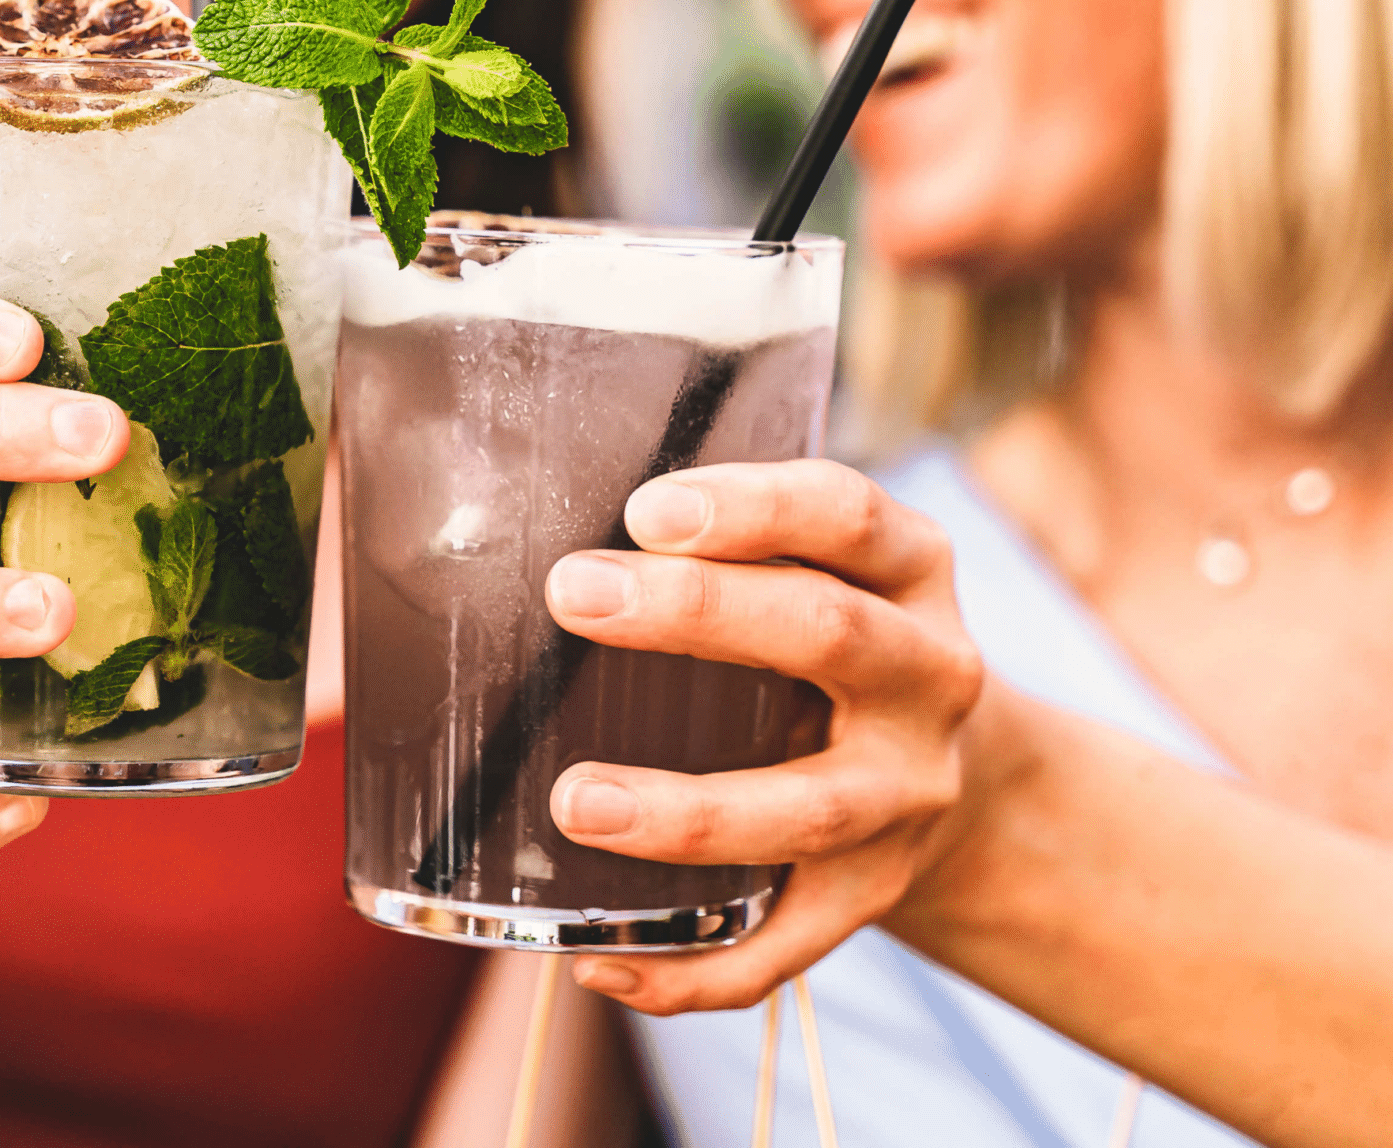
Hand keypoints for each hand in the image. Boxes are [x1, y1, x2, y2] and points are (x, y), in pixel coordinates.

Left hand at [543, 459, 983, 1013]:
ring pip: (806, 810)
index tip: (645, 508)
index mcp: (909, 572)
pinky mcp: (873, 896)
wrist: (959, 772)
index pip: (848, 515)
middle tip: (572, 595)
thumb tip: (515, 526)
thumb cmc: (825, 641)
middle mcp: (929, 678)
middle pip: (827, 635)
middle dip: (696, 613)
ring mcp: (907, 797)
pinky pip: (784, 948)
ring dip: (686, 812)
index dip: (752, 505)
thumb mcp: (816, 566)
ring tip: (574, 802)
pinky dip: (690, 970)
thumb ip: (720, 543)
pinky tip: (598, 958)